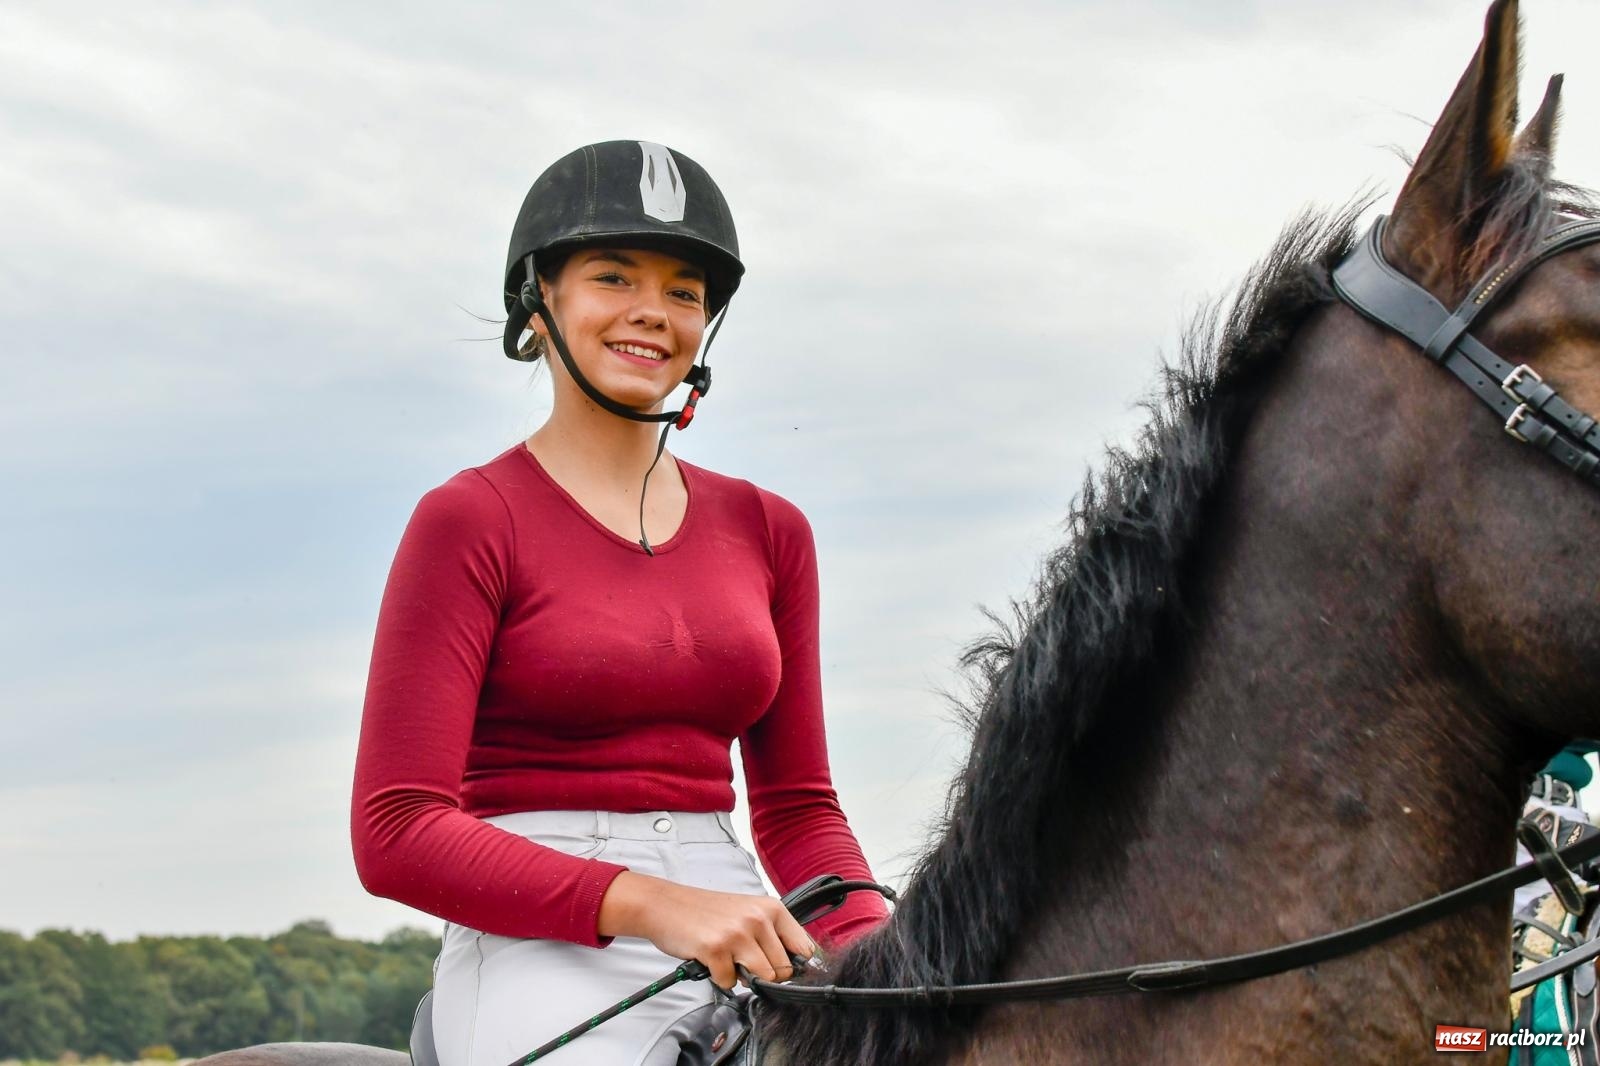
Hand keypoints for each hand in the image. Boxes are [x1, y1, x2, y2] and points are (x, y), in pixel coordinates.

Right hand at [598, 871, 817, 990]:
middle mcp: (758, 919)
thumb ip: (771, 933)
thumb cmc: (705, 911)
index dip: (796, 965)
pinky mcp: (716, 949)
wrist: (665, 904)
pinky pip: (730, 982)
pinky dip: (719, 978)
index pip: (804, 947)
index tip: (784, 970)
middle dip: (765, 974)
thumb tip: (795, 967)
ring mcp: (738, 934)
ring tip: (728, 960)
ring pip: (763, 979)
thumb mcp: (747, 911)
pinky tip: (710, 959)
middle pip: (784, 970)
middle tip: (743, 961)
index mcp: (771, 908)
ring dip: (744, 977)